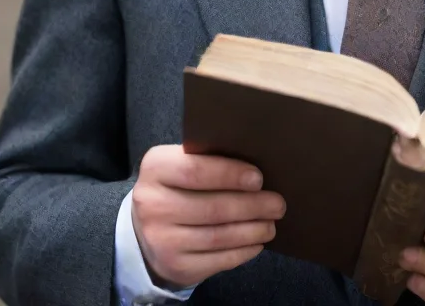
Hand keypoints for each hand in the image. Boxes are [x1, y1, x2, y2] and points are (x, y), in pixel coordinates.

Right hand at [131, 144, 285, 288]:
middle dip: (251, 206)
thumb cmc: (178, 186)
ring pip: (217, 236)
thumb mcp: (182, 163)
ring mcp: (160, 240)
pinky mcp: (174, 266)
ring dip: (251, 230)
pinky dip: (242, 252)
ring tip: (271, 224)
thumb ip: (209, 159)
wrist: (147, 228)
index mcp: (156, 169)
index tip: (259, 179)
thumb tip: (258, 162)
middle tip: (278, 204)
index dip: (229, 174)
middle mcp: (152, 205)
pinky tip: (257, 243)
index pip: (195, 170)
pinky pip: (215, 261)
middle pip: (212, 207)